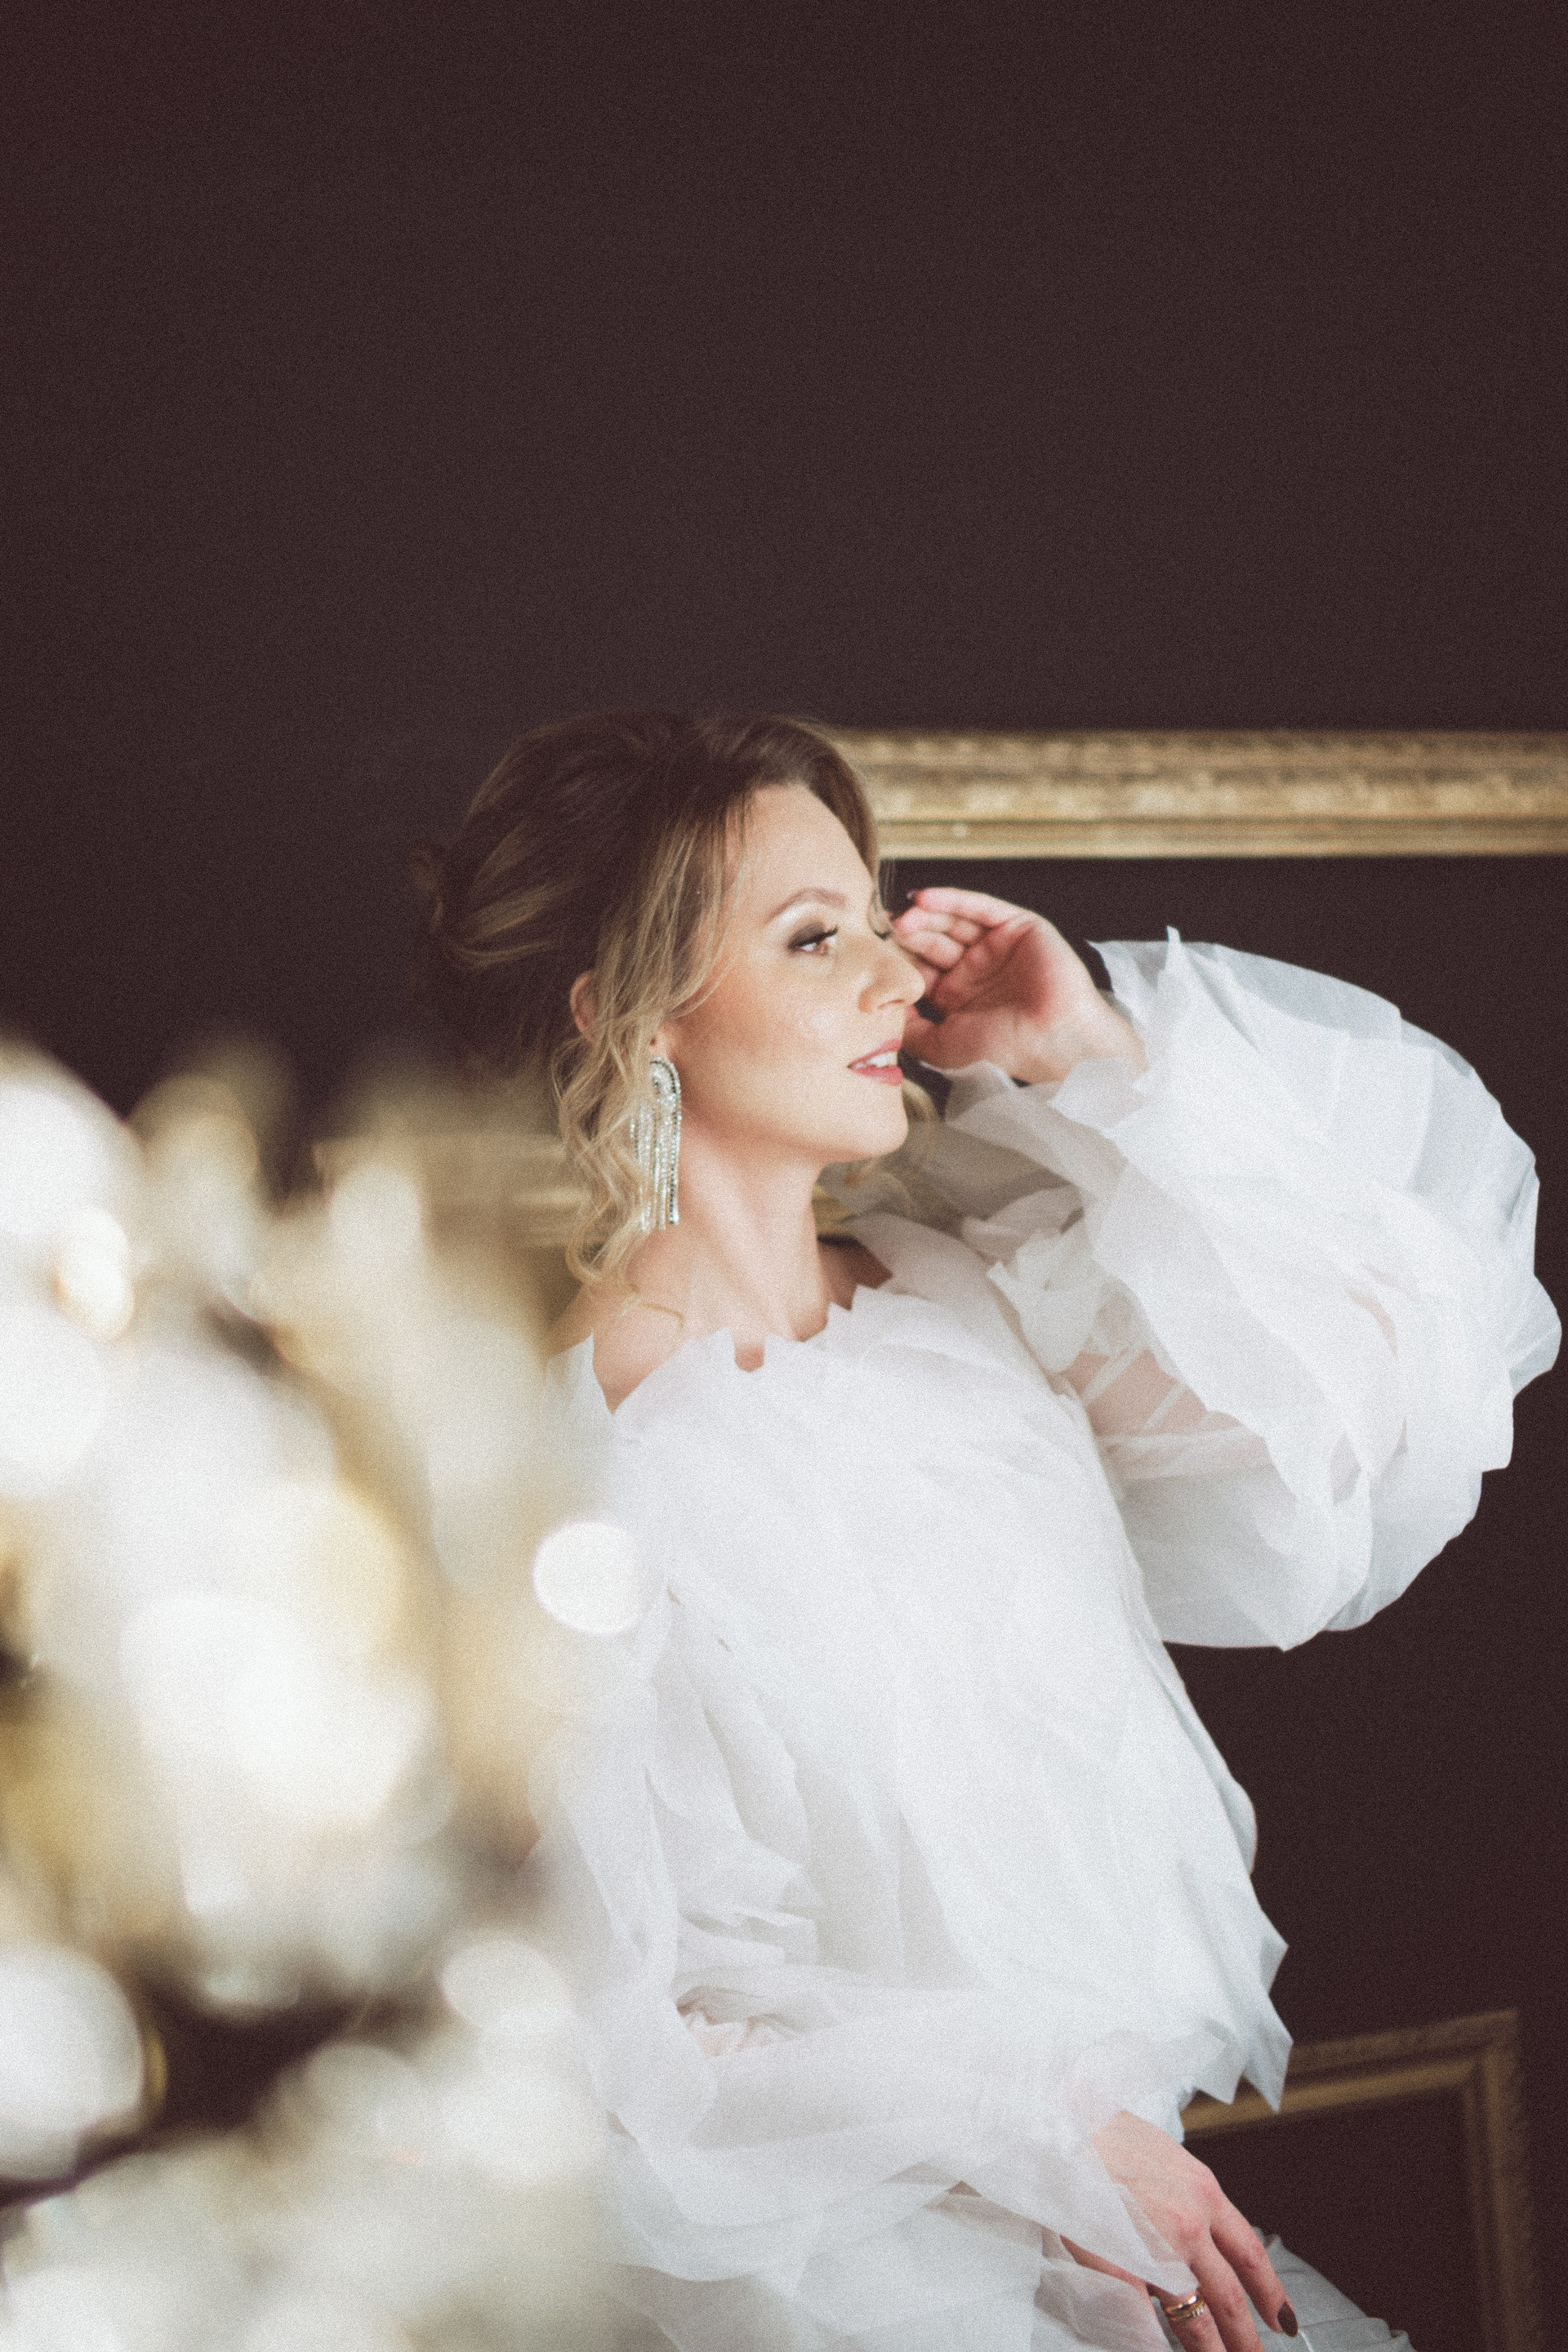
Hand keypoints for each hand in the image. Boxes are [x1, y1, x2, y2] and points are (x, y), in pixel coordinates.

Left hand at [892, 888, 1144, 1084]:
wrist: (1051, 1042)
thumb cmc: (1002, 1050)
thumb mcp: (940, 1044)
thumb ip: (909, 1027)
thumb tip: (878, 1009)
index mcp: (957, 996)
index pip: (920, 967)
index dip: (898, 958)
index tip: (871, 951)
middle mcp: (975, 969)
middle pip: (934, 941)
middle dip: (909, 935)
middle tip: (885, 931)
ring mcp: (997, 947)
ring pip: (954, 922)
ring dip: (926, 916)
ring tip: (903, 918)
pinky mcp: (1018, 927)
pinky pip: (980, 907)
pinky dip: (953, 900)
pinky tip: (925, 899)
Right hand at [1066, 2111, 1296, 2350]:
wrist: (1058, 2123)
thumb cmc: (1102, 2135)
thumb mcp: (1162, 2157)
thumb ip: (1184, 2198)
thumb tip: (1198, 2238)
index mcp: (1202, 2191)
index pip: (1250, 2252)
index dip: (1271, 2291)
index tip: (1282, 2318)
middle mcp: (1189, 2224)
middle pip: (1229, 2299)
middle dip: (1245, 2339)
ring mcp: (1157, 2250)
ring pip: (1195, 2319)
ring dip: (1211, 2351)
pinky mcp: (1122, 2268)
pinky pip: (1146, 2320)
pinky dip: (1155, 2342)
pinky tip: (1158, 2349)